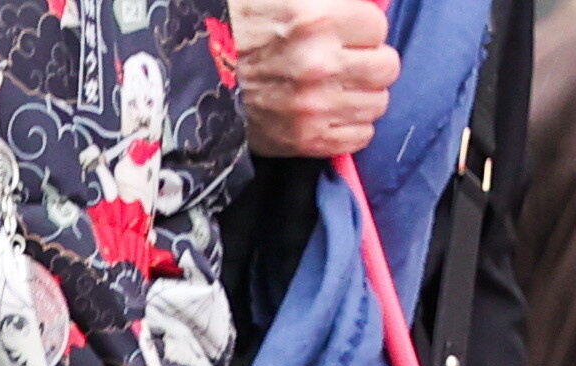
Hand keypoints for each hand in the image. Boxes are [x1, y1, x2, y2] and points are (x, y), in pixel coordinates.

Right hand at [230, 0, 398, 158]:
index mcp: (316, 19)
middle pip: (386, 67)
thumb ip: (329, 1)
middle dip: (369, 62)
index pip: (378, 26)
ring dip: (360, 96)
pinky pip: (359, 137)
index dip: (360, 29)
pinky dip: (350, 127)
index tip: (341, 34)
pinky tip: (330, 114)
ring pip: (377, 103)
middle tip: (344, 62)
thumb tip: (372, 7)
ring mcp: (313, 108)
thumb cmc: (236, 29)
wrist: (189, 79)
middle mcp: (319, 64)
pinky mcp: (304, 141)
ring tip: (334, 90)